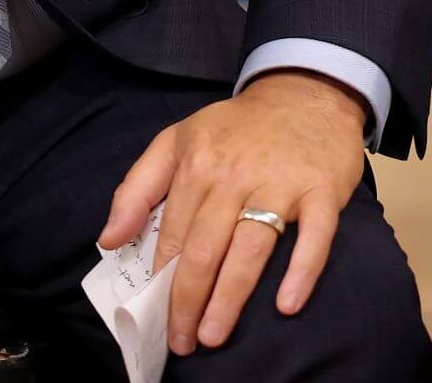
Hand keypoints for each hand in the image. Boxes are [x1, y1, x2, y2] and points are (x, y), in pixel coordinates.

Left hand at [99, 71, 368, 356]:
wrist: (306, 91)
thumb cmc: (238, 126)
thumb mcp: (178, 139)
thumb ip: (138, 187)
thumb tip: (110, 240)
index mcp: (198, 164)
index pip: (174, 235)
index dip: (163, 281)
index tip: (156, 317)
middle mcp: (236, 174)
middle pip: (206, 249)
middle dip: (189, 301)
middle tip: (183, 340)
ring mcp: (281, 183)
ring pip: (250, 249)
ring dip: (229, 298)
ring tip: (214, 334)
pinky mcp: (322, 191)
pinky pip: (314, 237)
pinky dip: (301, 271)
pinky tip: (286, 304)